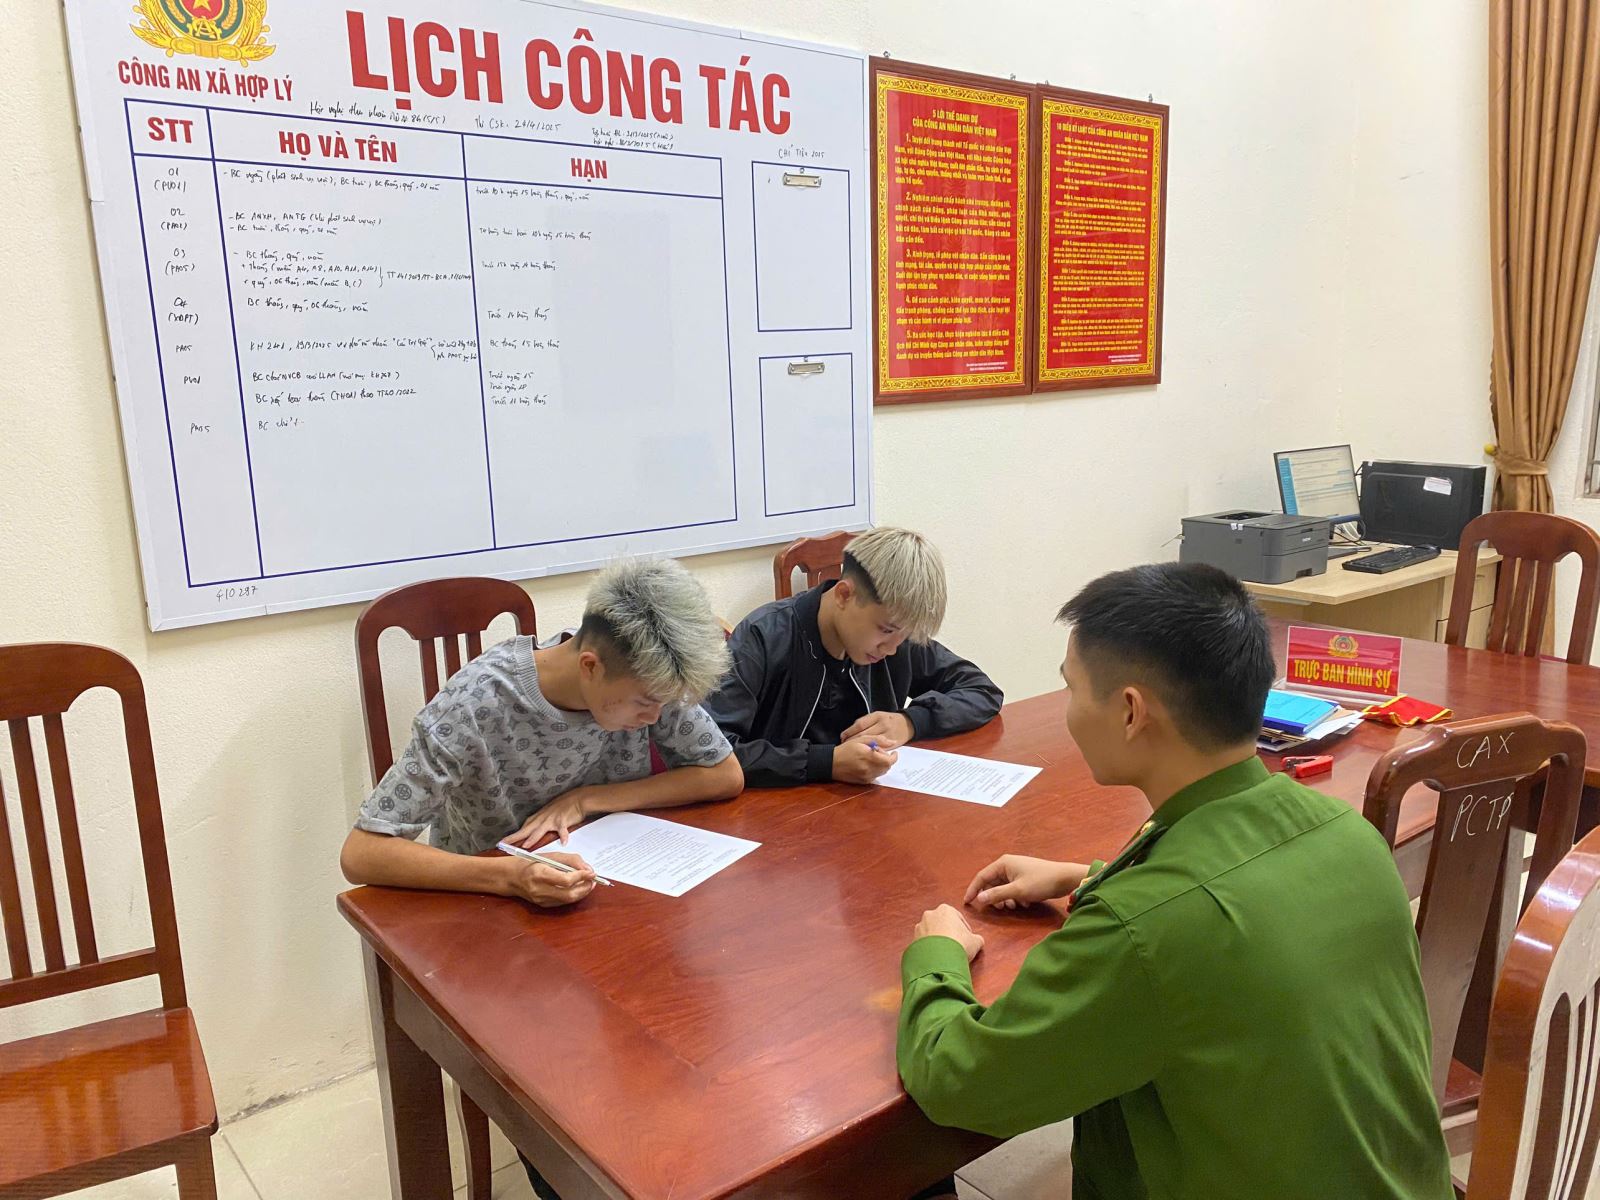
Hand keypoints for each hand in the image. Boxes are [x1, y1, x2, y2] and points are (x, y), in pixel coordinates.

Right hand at [499, 850, 595, 907]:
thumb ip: (571, 860)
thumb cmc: (532, 862)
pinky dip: (573, 896)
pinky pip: (563, 902)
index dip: (581, 877)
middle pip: (569, 894)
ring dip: (582, 892)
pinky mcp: (543, 905)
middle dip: (585, 887)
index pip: (565, 880)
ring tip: (588, 884)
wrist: (512, 877)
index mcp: (539, 873)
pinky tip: (577, 888)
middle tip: (593, 880)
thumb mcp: (551, 855)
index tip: (591, 872)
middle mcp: (539, 889)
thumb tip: (588, 869)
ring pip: (568, 900)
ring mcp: (540, 899)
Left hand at [506, 789, 591, 847]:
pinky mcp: (564, 821)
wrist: (578, 798)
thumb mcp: (550, 812)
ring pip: (540, 830)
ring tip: (526, 845)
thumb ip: (542, 822)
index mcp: (539, 817)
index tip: (503, 842)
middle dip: (515, 837)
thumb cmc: (565, 806)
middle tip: (504, 844)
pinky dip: (563, 836)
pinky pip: (563, 830)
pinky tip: (563, 842)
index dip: (513, 835)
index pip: (523, 827)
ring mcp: (552, 819)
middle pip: (527, 829)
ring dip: (533, 837)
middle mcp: (543, 818)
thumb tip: (534, 831)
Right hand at [832, 739, 897, 783]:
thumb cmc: (845, 749)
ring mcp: (866, 777)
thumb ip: (878, 740)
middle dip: (887, 760)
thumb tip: (893, 742)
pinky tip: (868, 765)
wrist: (831, 763)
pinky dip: (876, 770)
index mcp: (868, 757)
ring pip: (882, 772)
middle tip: (880, 753)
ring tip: (872, 758)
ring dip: (882, 765)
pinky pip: (876, 776)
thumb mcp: (861, 739)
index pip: (889, 760)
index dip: (894, 757)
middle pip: (887, 767)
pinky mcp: (864, 782)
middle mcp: (869, 769)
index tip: (894, 752)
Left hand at [842, 711, 914, 749]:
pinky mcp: (892, 745)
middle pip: (863, 735)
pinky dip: (870, 753)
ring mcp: (888, 735)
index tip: (843, 737)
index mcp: (878, 716)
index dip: (849, 732)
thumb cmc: (889, 720)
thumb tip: (849, 732)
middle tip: (845, 746)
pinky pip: (878, 751)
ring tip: (853, 751)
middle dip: (852, 742)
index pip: (860, 725)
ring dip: (860, 749)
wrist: (907, 724)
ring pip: (870, 744)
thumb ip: (865, 722)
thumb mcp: (877, 716)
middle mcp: (883, 725)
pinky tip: (864, 755)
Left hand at [913, 903, 982, 961]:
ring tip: (946, 953)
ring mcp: (919, 927)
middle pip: (943, 924)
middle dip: (949, 933)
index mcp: (945, 909)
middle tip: (957, 946)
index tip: (968, 939)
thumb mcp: (976, 941)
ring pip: (932, 933)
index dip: (965, 929)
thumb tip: (977, 941)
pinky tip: (937, 956)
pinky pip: (924, 943)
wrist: (940, 959)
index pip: (958, 918)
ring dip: (938, 940)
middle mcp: (930, 914)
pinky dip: (930, 948)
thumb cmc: (959, 944)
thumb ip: (977, 938)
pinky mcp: (913, 939)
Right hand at [964, 855, 1087, 910]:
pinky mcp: (1025, 877)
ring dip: (1006, 899)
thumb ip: (997, 895)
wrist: (1065, 878)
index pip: (981, 877)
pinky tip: (1025, 903)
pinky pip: (1013, 888)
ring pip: (1003, 887)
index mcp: (1003, 863)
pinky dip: (1015, 897)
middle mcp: (1008, 865)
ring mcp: (1017, 870)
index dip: (973, 890)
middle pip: (992, 883)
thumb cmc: (1040, 882)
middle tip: (1000, 909)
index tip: (967, 903)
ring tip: (1015, 906)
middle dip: (995, 897)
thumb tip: (979, 899)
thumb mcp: (1017, 891)